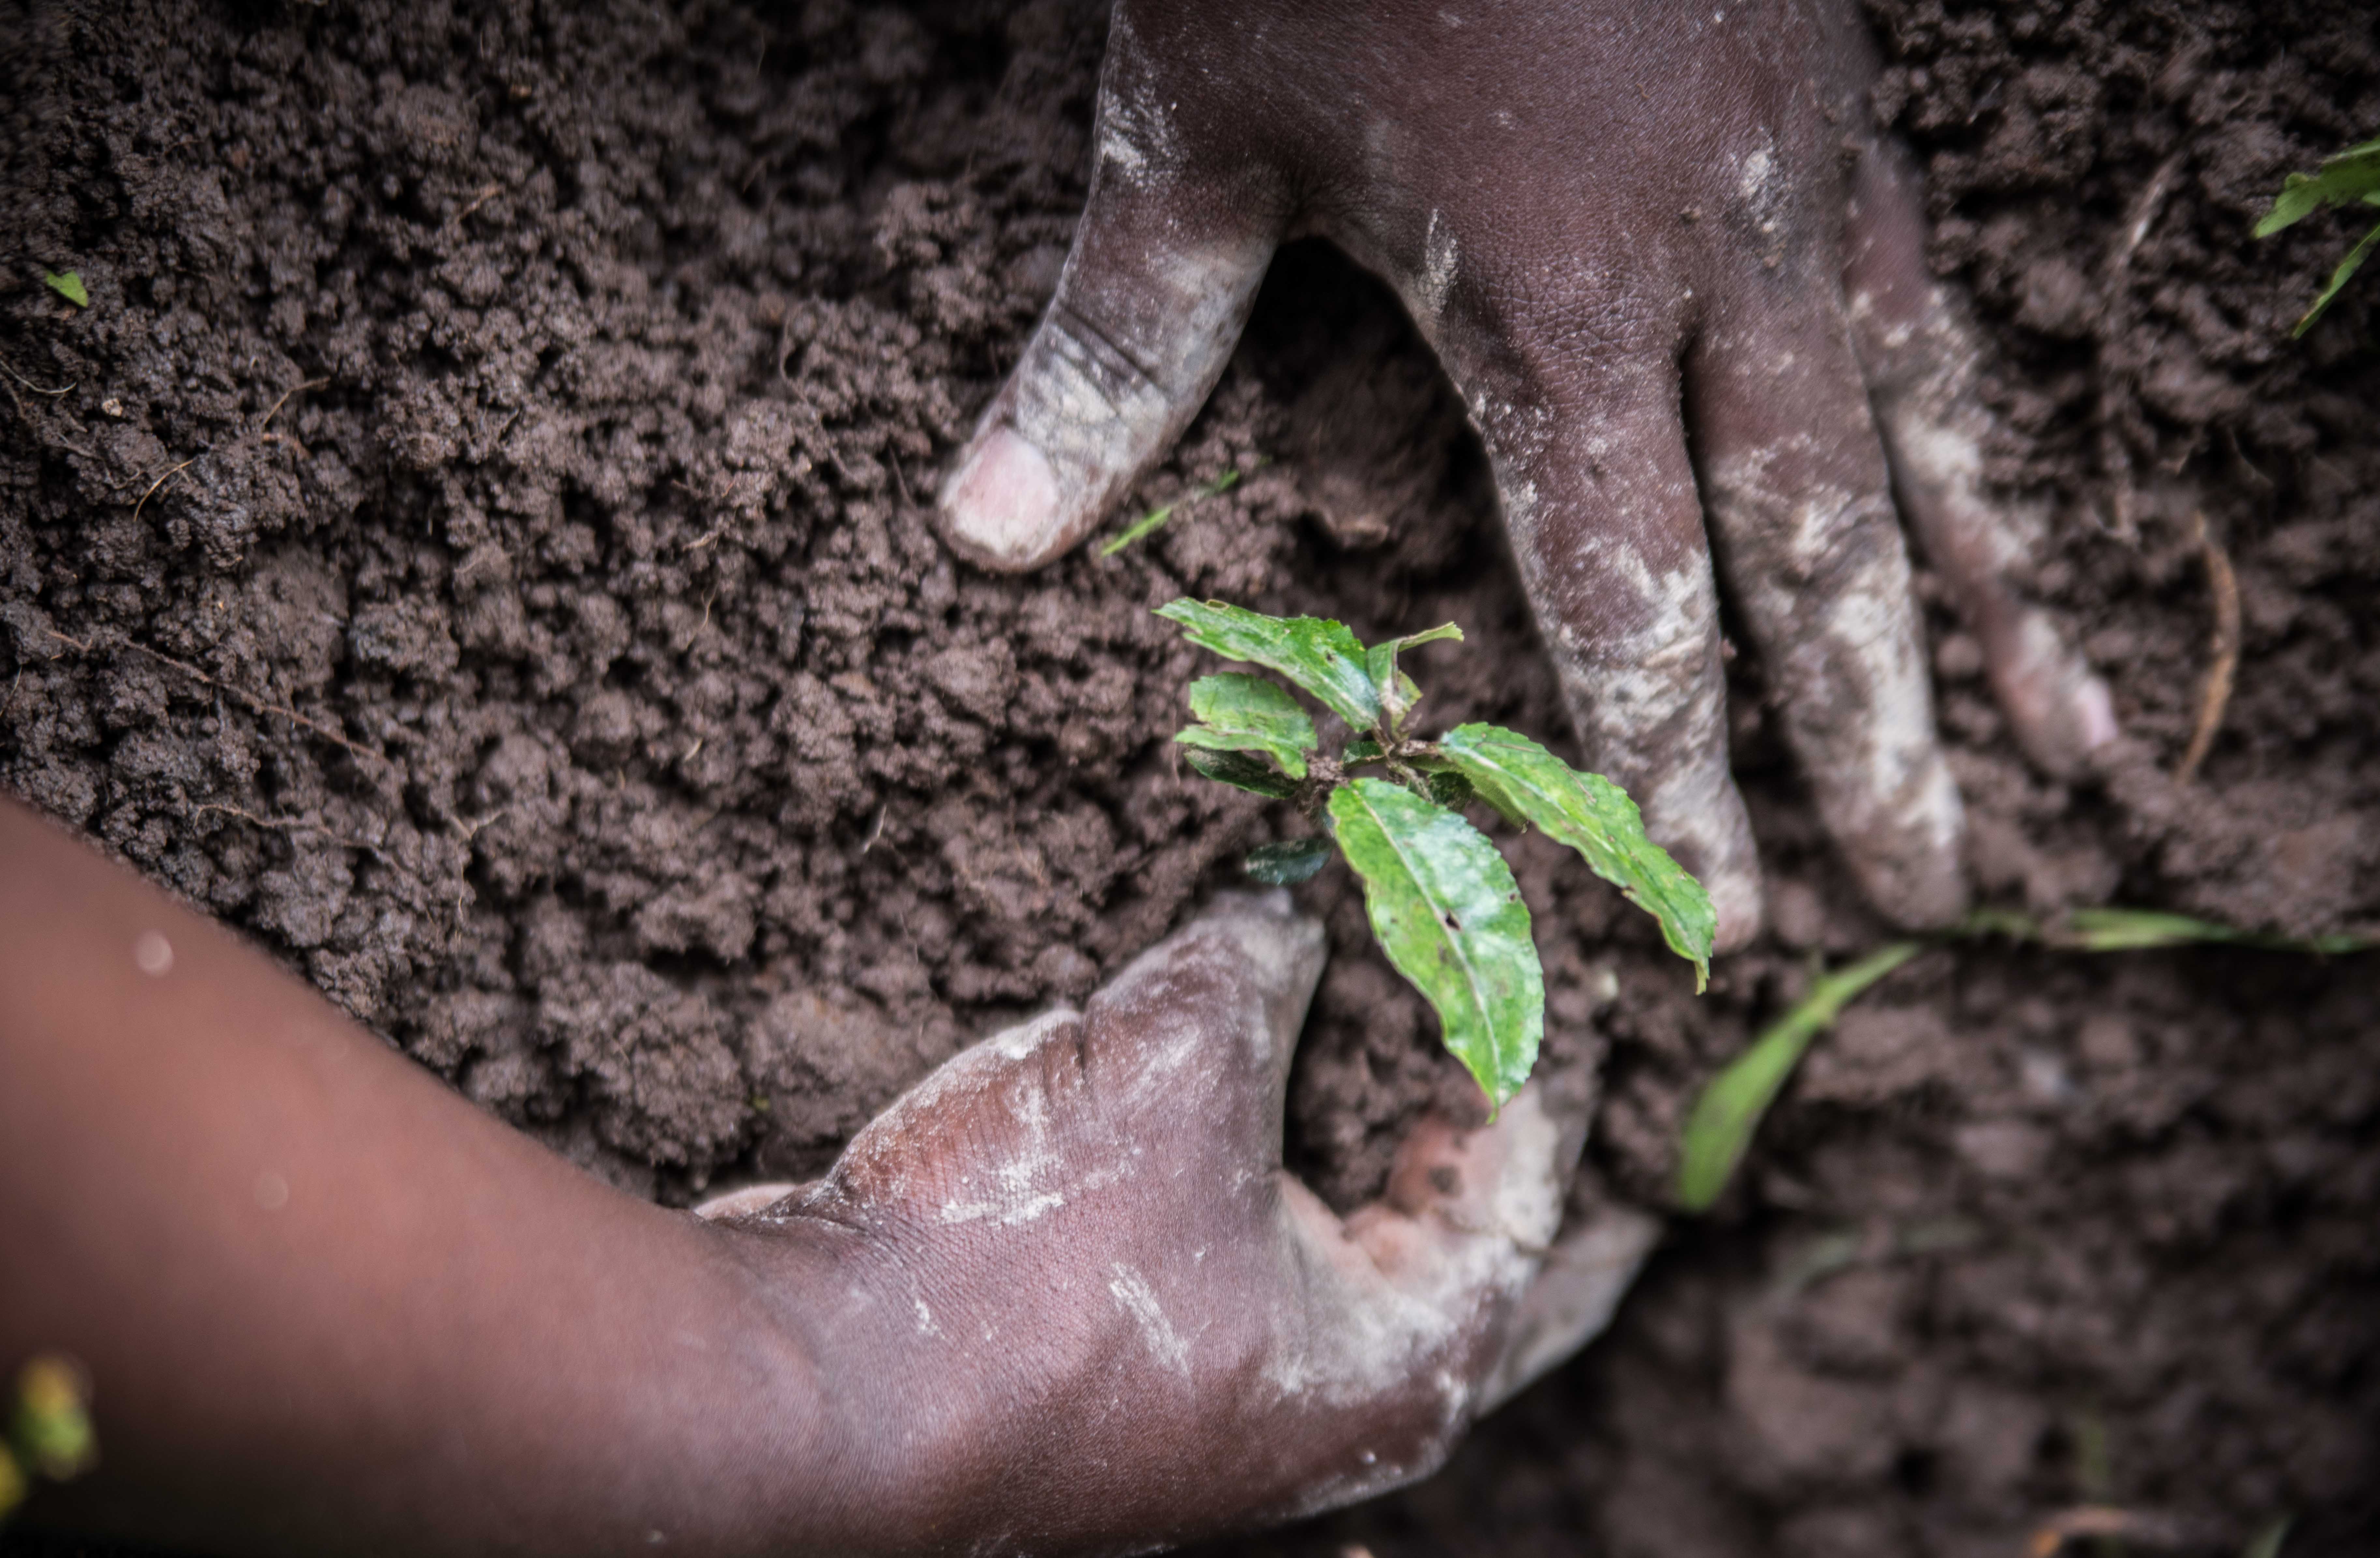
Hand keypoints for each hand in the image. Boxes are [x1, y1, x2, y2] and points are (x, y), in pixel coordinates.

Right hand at [699, 893, 1657, 1551]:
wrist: (818, 1383)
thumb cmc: (1027, 1259)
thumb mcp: (1175, 1065)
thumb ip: (1260, 964)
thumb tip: (1294, 893)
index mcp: (1397, 1367)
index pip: (1527, 1195)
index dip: (1538, 1054)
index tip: (1529, 939)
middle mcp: (1329, 1405)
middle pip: (1470, 1251)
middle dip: (1500, 1134)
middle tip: (1540, 1026)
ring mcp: (1226, 1393)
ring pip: (1350, 1242)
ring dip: (1373, 1133)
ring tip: (1407, 1022)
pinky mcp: (1131, 1359)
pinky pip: (1243, 1239)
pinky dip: (1265, 1152)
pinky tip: (1259, 1064)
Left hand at [935, 0, 2115, 949]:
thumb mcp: (1199, 124)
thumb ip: (1115, 344)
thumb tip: (985, 535)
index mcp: (1557, 299)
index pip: (1632, 601)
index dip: (1674, 773)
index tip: (1715, 906)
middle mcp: (1715, 266)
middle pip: (1814, 558)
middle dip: (1867, 742)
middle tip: (1920, 896)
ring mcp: (1803, 182)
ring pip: (1921, 447)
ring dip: (1987, 613)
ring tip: (2063, 751)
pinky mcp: (1840, 107)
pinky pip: (1936, 306)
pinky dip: (1980, 430)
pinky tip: (2001, 514)